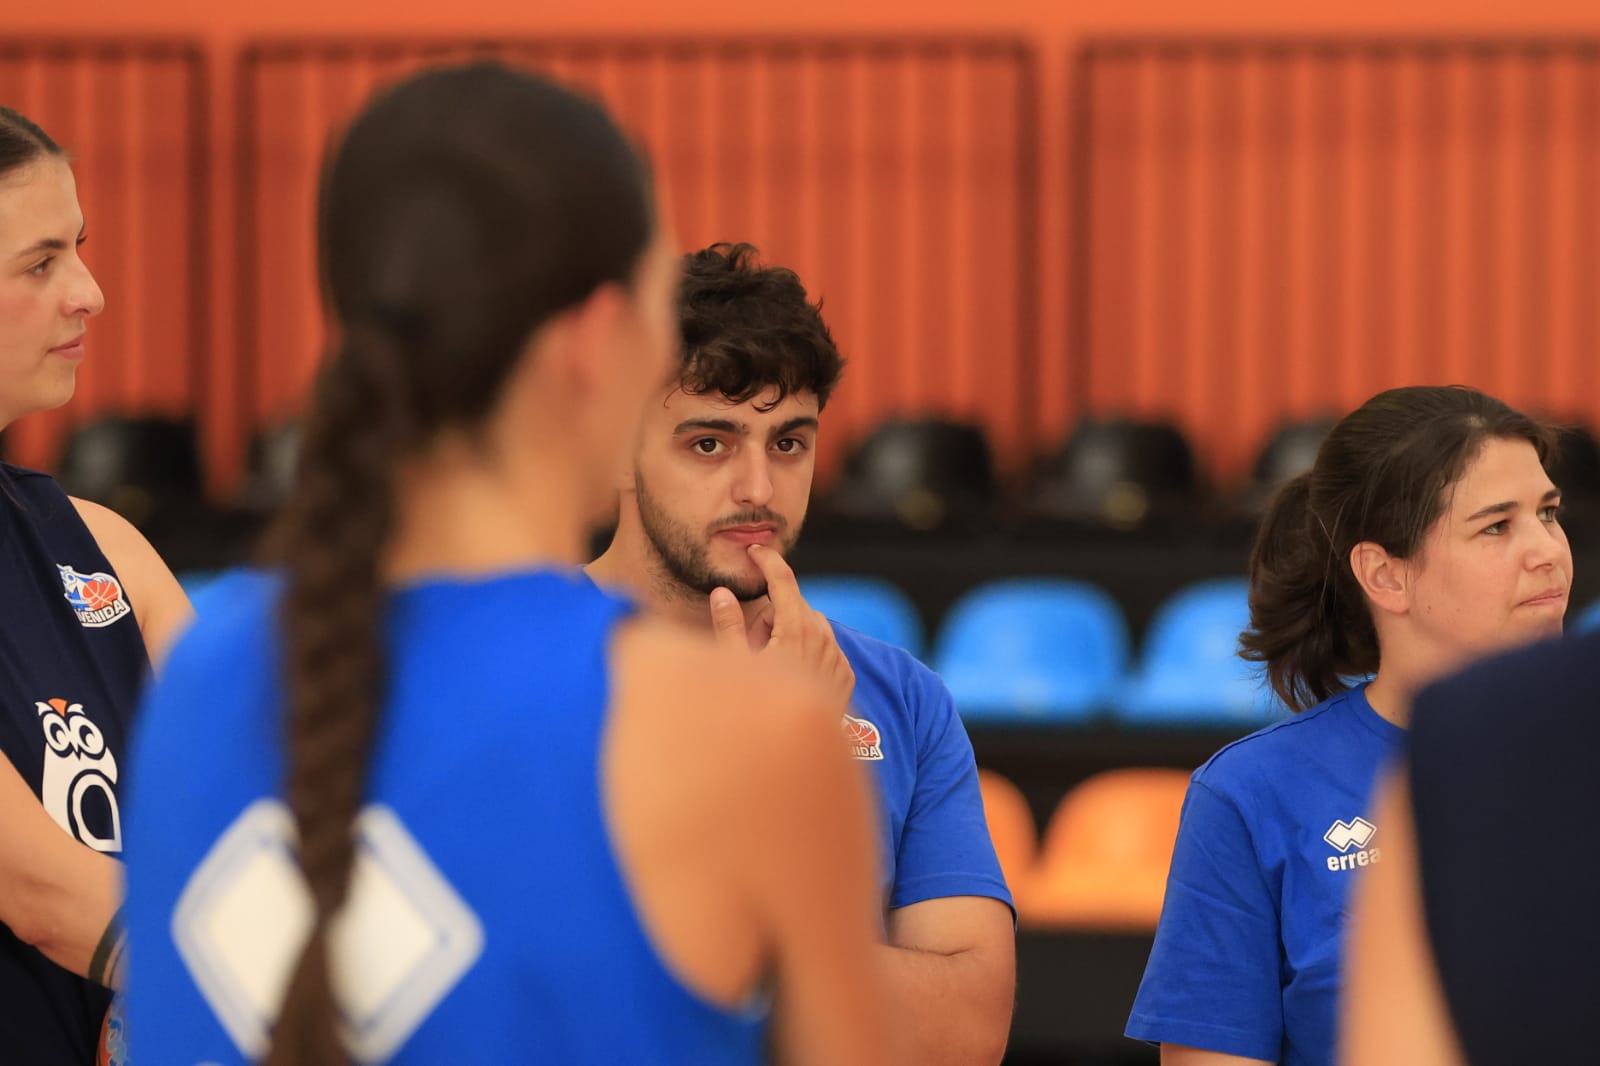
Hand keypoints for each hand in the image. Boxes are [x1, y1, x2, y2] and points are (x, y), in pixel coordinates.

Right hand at [709, 544, 855, 711]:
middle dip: (772, 614)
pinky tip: (789, 676)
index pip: (784, 581)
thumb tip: (721, 593)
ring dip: (789, 632)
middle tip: (753, 644)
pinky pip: (824, 647)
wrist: (794, 758)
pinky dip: (806, 651)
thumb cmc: (757, 713)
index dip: (768, 561)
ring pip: (811, 625)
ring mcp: (838, 657)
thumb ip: (728, 626)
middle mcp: (824, 639)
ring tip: (769, 665)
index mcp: (796, 630)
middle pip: (794, 605)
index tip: (756, 551)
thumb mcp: (735, 668)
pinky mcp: (845, 674)